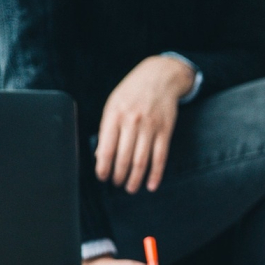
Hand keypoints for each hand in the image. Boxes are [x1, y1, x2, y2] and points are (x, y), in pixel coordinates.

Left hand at [94, 56, 194, 194]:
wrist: (160, 76)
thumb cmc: (132, 92)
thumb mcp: (113, 104)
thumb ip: (106, 129)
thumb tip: (99, 156)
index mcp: (114, 115)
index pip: (106, 149)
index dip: (103, 168)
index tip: (102, 177)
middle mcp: (132, 121)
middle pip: (123, 158)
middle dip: (119, 176)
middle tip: (117, 184)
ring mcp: (150, 126)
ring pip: (141, 161)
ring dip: (135, 179)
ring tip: (131, 188)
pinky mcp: (165, 130)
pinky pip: (160, 157)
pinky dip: (156, 174)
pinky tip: (151, 185)